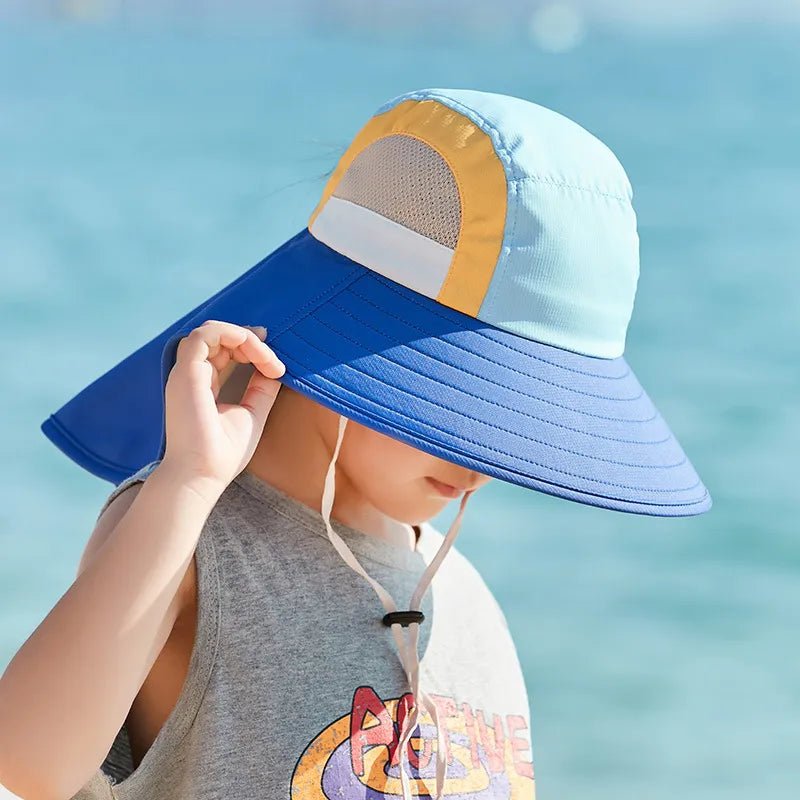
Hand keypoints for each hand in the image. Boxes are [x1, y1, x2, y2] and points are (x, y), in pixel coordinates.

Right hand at [161, 319, 285, 488]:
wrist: (202, 474)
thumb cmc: (223, 452)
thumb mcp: (252, 412)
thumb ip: (260, 389)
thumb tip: (275, 369)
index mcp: (203, 384)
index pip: (224, 350)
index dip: (250, 348)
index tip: (276, 367)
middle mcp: (192, 375)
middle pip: (220, 337)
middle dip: (252, 341)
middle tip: (274, 362)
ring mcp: (187, 372)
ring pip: (213, 330)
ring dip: (245, 337)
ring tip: (266, 358)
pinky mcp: (186, 372)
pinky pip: (206, 334)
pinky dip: (234, 335)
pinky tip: (255, 353)